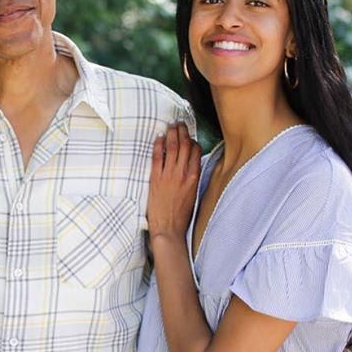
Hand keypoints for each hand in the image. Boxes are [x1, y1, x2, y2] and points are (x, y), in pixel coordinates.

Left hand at [148, 123, 199, 241]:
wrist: (168, 228)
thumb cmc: (181, 214)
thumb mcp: (193, 194)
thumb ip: (193, 178)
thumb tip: (192, 166)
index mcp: (194, 177)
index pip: (196, 151)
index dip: (193, 141)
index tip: (189, 136)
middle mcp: (182, 173)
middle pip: (184, 145)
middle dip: (182, 131)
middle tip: (180, 123)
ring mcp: (168, 175)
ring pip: (171, 147)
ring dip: (171, 133)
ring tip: (171, 125)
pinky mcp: (156, 179)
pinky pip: (157, 157)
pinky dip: (158, 145)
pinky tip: (158, 138)